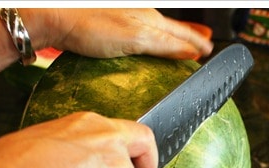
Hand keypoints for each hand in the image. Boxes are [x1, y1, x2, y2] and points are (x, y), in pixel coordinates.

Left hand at [43, 8, 212, 58]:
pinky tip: (154, 38)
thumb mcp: (134, 38)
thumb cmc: (90, 25)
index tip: (209, 51)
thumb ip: (164, 44)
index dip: (196, 44)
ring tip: (188, 39)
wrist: (59, 16)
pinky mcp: (117, 24)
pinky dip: (158, 35)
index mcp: (150, 21)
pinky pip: (146, 30)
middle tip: (206, 43)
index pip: (181, 35)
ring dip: (177, 34)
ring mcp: (130, 18)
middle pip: (174, 28)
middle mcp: (143, 16)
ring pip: (161, 27)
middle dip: (192, 36)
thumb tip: (189, 50)